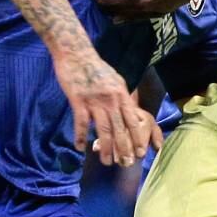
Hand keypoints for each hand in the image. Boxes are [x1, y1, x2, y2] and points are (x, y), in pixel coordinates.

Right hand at [54, 49, 160, 166]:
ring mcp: (94, 101)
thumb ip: (121, 96)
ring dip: (104, 148)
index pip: (133, 121)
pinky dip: (81, 137)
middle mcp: (111, 100)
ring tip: (105, 161)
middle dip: (124, 149)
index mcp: (121, 95)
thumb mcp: (115, 79)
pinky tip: (80, 148)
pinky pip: (81, 123)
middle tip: (126, 163)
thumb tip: (128, 110)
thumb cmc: (95, 67)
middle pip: (119, 129)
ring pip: (102, 130)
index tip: (140, 153)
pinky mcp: (78, 101)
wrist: (76, 53)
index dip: (137, 138)